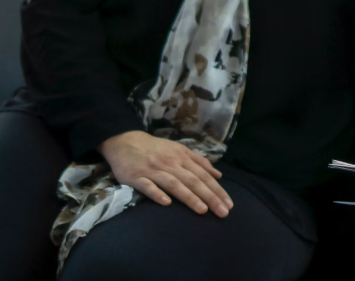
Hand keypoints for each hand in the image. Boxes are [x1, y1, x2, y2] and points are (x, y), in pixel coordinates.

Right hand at [97, 131, 232, 217]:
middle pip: (193, 181)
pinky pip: (148, 186)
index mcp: (182, 157)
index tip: (229, 204)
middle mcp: (170, 164)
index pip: (203, 175)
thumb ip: (199, 162)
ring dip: (189, 197)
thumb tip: (218, 175)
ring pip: (174, 184)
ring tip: (202, 210)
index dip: (217, 190)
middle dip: (210, 197)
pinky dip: (157, 194)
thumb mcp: (179, 150)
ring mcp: (154, 170)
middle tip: (223, 212)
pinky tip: (166, 204)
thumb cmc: (156, 149)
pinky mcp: (137, 177)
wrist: (125, 142)